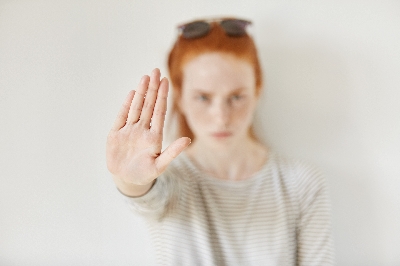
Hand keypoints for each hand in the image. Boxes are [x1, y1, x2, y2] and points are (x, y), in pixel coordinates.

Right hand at [106, 68, 190, 185]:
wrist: (127, 180)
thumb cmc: (146, 173)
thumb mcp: (160, 165)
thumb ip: (172, 152)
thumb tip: (187, 140)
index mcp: (154, 136)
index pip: (160, 112)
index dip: (162, 96)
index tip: (166, 81)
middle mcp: (143, 129)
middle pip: (148, 105)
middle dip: (152, 88)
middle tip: (156, 71)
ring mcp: (129, 131)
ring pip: (136, 107)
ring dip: (140, 93)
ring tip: (145, 77)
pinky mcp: (116, 134)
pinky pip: (122, 117)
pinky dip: (126, 105)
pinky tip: (131, 93)